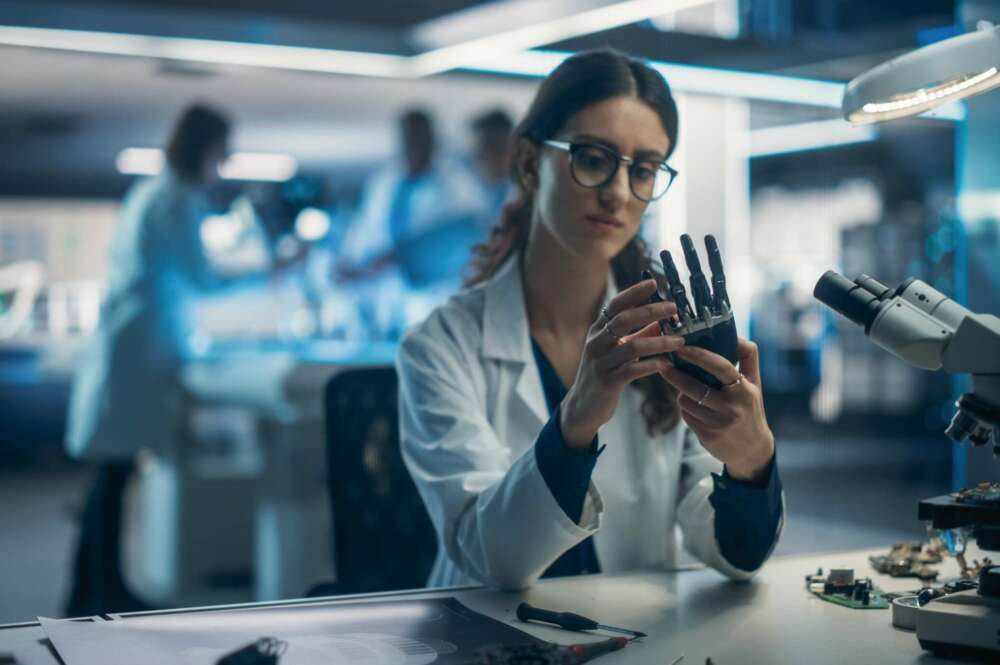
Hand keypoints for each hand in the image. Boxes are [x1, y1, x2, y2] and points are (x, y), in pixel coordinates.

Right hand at [560, 279, 684, 448]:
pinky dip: (651, 365)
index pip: (615, 305)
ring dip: (659, 341)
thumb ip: (638, 334)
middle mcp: (596, 343)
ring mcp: (600, 362)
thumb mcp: (619, 350)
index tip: (654, 283)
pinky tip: (666, 364)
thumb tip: (662, 319)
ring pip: (632, 346)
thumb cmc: (604, 374)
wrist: (583, 406)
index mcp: (598, 331)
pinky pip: (632, 370)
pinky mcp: (606, 382)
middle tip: (674, 309)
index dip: (634, 293)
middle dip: (651, 311)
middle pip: (623, 320)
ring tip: (680, 341)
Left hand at [659, 338, 773, 482]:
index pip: (721, 367)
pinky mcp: (707, 436)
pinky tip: (692, 407)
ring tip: (685, 389)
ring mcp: (719, 423)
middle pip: (695, 386)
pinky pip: (686, 416)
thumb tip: (737, 335)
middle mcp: (732, 407)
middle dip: (676, 374)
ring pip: (686, 401)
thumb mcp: (754, 383)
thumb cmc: (750, 409)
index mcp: (744, 389)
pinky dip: (685, 408)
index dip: (699, 356)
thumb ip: (748, 357)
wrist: (752, 450)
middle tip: (662, 363)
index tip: (681, 347)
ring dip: (681, 393)